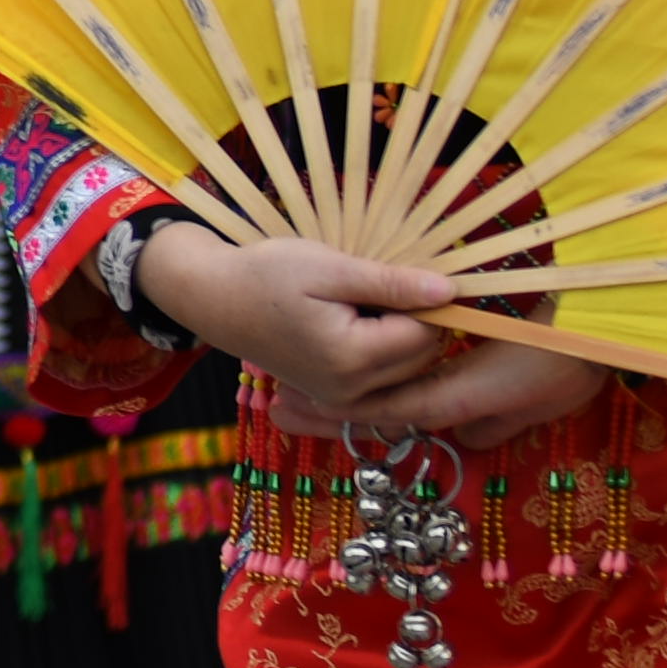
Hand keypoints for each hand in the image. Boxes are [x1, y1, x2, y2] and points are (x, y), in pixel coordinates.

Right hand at [135, 228, 602, 448]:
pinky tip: (362, 324)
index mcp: (352, 359)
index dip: (426, 301)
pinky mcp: (335, 397)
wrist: (215, 299)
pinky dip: (387, 353)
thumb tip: (451, 291)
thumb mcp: (330, 268)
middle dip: (418, 320)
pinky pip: (385, 380)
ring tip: (366, 302)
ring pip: (409, 371)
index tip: (402, 272)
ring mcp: (341, 399)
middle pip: (423, 357)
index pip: (427, 334)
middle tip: (381, 284)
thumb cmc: (267, 275)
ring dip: (403, 337)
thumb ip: (392, 284)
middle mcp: (351, 391)